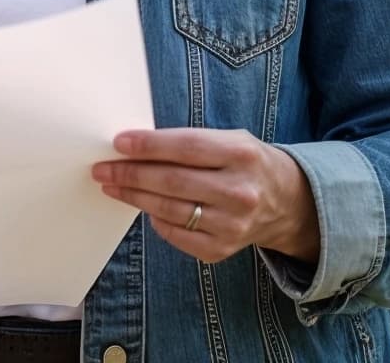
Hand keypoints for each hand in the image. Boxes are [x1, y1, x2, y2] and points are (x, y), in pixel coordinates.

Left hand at [93, 127, 319, 266]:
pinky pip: (176, 235)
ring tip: (112, 186)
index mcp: (241, 154)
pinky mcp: (223, 249)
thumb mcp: (230, 140)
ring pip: (170, 210)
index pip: (186, 148)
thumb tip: (135, 146)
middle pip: (173, 182)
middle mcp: (240, 191)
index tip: (119, 143)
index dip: (149, 146)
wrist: (286, 202)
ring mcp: (233, 225)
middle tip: (103, 169)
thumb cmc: (246, 163)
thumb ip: (189, 142)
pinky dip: (156, 220)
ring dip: (134, 197)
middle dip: (131, 174)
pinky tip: (145, 207)